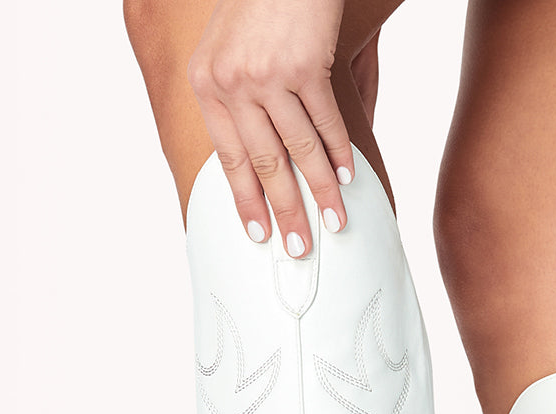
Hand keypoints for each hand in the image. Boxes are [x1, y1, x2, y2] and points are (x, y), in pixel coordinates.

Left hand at [187, 0, 354, 256]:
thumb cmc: (256, 4)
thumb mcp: (226, 48)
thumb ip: (237, 100)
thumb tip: (260, 159)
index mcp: (207, 86)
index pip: (229, 159)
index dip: (247, 202)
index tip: (260, 234)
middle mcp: (233, 84)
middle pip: (265, 165)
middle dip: (286, 213)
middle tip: (299, 249)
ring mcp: (269, 76)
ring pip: (299, 151)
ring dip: (321, 192)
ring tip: (335, 221)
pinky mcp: (305, 65)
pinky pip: (326, 123)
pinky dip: (339, 153)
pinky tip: (348, 177)